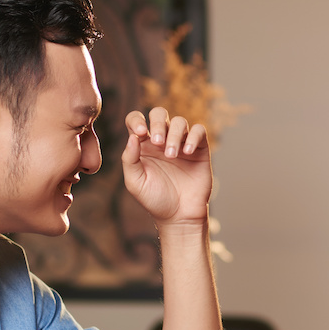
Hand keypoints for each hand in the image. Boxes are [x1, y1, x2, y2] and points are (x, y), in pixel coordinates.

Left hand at [122, 107, 211, 226]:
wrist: (179, 215)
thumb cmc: (154, 200)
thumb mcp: (135, 182)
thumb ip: (129, 159)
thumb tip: (133, 136)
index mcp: (142, 145)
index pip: (136, 119)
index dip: (137, 120)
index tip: (141, 133)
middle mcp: (162, 140)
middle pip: (159, 113)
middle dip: (158, 124)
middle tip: (158, 143)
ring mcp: (181, 143)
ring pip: (179, 121)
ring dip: (174, 135)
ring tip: (172, 155)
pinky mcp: (199, 149)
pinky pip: (199, 131)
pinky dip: (193, 137)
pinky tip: (187, 152)